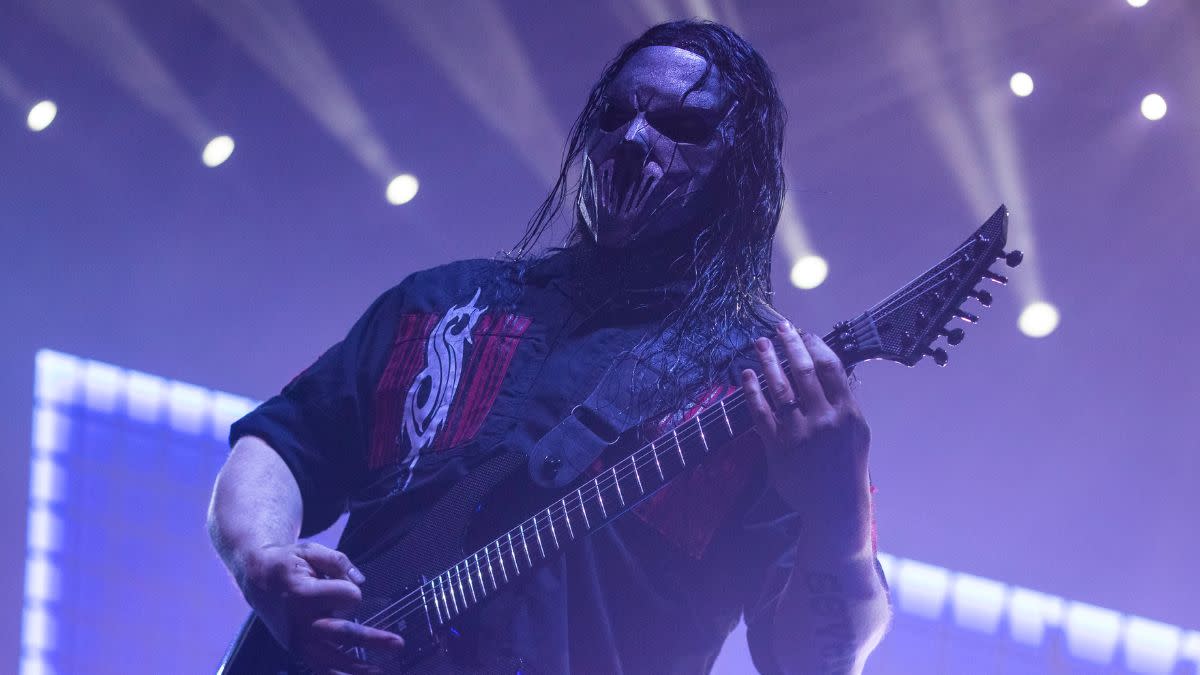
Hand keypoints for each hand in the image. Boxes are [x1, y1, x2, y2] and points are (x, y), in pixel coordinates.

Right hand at [237, 541, 403, 673]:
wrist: (255, 578)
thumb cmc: (288, 562)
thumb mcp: (310, 549)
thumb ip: (338, 561)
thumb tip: (360, 581)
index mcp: (302, 590)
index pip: (343, 596)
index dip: (351, 591)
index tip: (346, 585)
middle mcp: (299, 618)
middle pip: (341, 632)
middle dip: (371, 639)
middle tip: (398, 645)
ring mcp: (296, 637)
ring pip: (329, 658)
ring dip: (356, 667)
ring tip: (381, 671)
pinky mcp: (295, 648)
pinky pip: (317, 667)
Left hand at [741, 322, 872, 555]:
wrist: (835, 505)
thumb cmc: (847, 465)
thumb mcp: (857, 430)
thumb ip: (844, 400)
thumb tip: (830, 368)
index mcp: (848, 412)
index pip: (830, 368)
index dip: (815, 345)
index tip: (804, 333)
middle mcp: (824, 419)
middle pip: (803, 371)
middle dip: (790, 344)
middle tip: (779, 327)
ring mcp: (799, 433)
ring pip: (780, 388)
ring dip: (769, 361)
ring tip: (759, 343)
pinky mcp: (778, 447)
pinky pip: (761, 412)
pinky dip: (752, 391)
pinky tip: (746, 374)